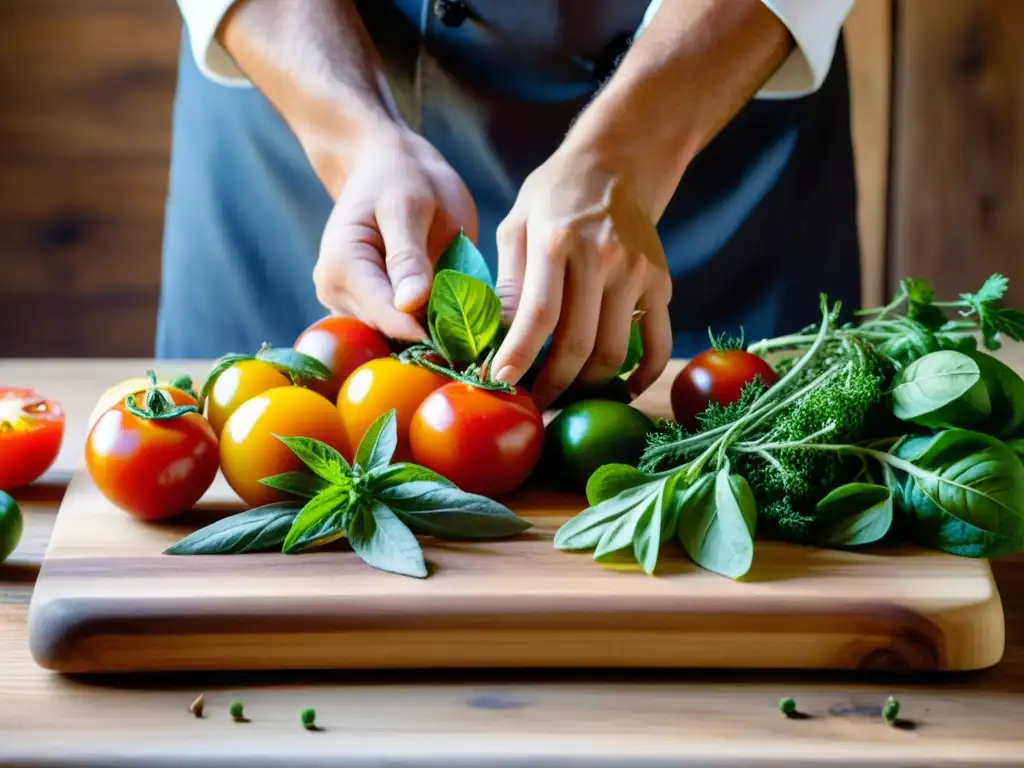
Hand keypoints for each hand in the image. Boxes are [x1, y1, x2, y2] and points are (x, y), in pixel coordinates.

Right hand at [313, 127, 477, 340]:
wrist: (387, 166)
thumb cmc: (402, 177)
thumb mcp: (410, 206)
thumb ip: (409, 256)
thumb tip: (410, 305)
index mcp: (343, 267)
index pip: (389, 319)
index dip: (433, 331)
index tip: (475, 336)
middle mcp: (334, 292)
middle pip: (391, 334)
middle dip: (435, 334)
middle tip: (480, 327)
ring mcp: (346, 303)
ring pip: (395, 338)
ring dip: (432, 333)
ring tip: (468, 316)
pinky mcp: (364, 308)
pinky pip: (397, 330)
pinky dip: (426, 327)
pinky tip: (452, 313)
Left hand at [490, 144, 672, 408]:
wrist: (616, 165)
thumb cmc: (554, 198)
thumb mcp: (517, 226)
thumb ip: (509, 282)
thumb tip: (493, 340)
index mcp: (558, 240)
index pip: (539, 314)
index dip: (518, 355)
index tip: (499, 383)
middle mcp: (603, 257)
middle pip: (578, 343)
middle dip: (551, 385)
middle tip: (530, 403)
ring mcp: (637, 272)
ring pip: (614, 352)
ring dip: (587, 386)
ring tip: (563, 397)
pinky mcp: (661, 282)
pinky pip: (658, 342)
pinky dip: (643, 376)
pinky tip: (620, 390)